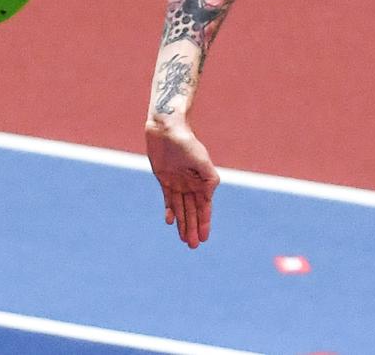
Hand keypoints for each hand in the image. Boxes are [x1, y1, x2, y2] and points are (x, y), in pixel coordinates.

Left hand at [145, 116, 219, 247]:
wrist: (167, 129)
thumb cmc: (186, 142)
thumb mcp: (201, 160)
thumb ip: (208, 179)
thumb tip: (209, 196)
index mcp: (203, 181)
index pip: (204, 207)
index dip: (204, 223)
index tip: (204, 238)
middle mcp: (191, 184)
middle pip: (193, 211)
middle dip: (193, 228)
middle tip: (193, 246)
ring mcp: (178, 183)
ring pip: (182, 208)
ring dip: (183, 224)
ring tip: (184, 240)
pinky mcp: (164, 179)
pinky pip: (168, 199)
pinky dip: (170, 210)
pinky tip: (170, 222)